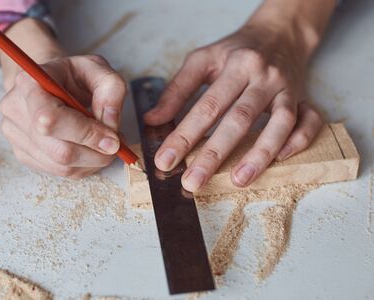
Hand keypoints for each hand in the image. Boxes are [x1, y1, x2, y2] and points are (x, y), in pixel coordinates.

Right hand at [0, 55, 125, 177]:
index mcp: (29, 83)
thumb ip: (111, 90)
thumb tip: (110, 125)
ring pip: (61, 167)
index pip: (51, 119)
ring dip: (92, 162)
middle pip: (60, 151)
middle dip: (96, 153)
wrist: (49, 82)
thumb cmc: (73, 75)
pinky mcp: (22, 153)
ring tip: (104, 144)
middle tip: (116, 144)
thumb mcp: (99, 69)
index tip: (113, 138)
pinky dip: (82, 166)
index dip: (86, 133)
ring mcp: (14, 135)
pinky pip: (58, 172)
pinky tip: (89, 150)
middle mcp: (14, 110)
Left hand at [144, 23, 322, 191]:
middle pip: (238, 119)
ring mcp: (287, 89)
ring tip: (237, 181)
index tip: (165, 160)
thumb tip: (153, 119)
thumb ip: (177, 89)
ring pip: (278, 124)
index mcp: (235, 65)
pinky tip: (280, 159)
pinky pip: (309, 122)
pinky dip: (298, 141)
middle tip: (193, 182)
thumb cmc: (236, 50)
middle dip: (214, 154)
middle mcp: (263, 77)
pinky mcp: (304, 99)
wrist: (279, 33)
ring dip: (259, 155)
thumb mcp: (202, 60)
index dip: (184, 135)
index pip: (206, 105)